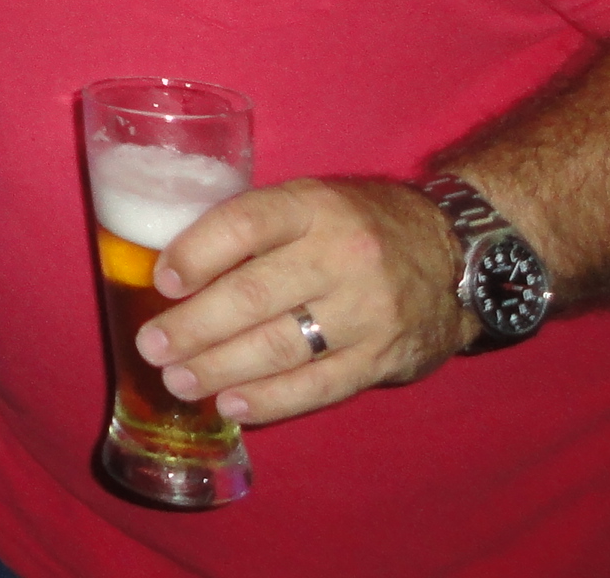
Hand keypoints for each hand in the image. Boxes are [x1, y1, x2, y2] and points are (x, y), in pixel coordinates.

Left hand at [138, 177, 465, 424]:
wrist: (457, 253)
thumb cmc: (357, 225)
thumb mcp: (310, 203)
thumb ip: (253, 229)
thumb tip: (173, 270)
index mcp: (313, 206)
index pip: (244, 225)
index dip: (196, 254)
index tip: (160, 281)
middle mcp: (342, 255)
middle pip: (253, 295)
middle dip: (193, 327)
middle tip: (152, 346)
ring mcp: (368, 310)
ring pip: (281, 347)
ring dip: (221, 369)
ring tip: (179, 380)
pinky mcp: (385, 357)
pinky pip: (320, 386)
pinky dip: (272, 400)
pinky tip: (233, 405)